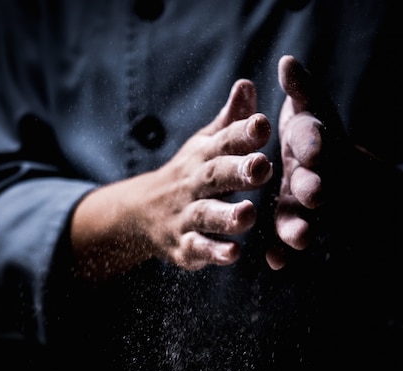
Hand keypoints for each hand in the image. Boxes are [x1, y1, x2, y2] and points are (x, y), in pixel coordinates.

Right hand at [71, 79, 271, 278]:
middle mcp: (192, 184)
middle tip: (262, 167)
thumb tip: (247, 83)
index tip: (263, 124)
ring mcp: (185, 216)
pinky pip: (198, 249)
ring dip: (227, 216)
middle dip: (238, 172)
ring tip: (248, 214)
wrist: (140, 213)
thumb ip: (230, 122)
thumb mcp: (205, 146)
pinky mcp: (183, 247)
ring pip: (205, 215)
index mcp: (203, 157)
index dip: (242, 133)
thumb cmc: (187, 174)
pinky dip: (214, 253)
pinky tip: (234, 254)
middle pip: (214, 176)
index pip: (223, 141)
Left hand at [266, 55, 347, 269]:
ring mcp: (305, 202)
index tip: (313, 148)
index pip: (314, 140)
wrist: (314, 164)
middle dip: (314, 187)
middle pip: (315, 180)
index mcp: (312, 143)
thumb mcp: (307, 109)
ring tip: (300, 240)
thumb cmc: (309, 133)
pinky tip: (276, 262)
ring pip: (304, 215)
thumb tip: (287, 63)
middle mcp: (313, 172)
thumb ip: (300, 90)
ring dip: (301, 226)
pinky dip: (283, 250)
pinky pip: (287, 238)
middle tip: (314, 195)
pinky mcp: (294, 222)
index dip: (314, 144)